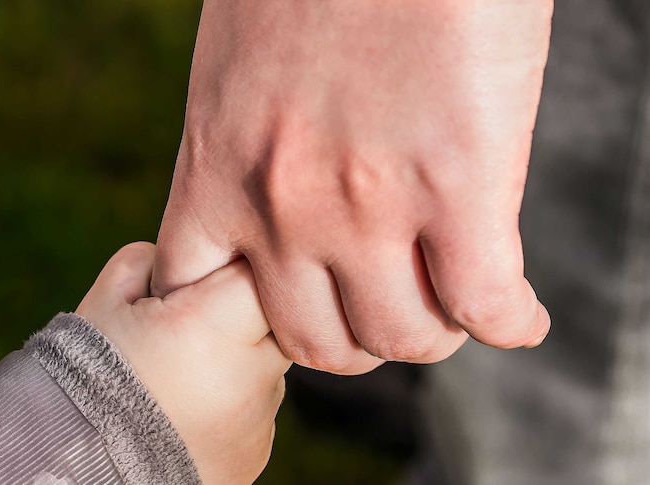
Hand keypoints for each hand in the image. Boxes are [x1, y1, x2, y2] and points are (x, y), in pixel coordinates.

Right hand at [77, 242, 290, 484]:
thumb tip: (181, 258)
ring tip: (179, 376)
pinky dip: (230, 402)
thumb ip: (150, 261)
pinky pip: (256, 408)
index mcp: (214, 326)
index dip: (230, 267)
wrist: (77, 466)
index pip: (258, 271)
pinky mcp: (256, 452)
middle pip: (274, 319)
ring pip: (266, 366)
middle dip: (240, 314)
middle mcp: (250, 374)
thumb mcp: (105, 301)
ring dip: (236, 360)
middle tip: (190, 328)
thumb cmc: (84, 376)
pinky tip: (184, 410)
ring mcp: (258, 419)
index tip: (201, 282)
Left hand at [153, 0, 552, 373]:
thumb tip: (281, 198)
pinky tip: (518, 313)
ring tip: (450, 304)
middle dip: (352, 336)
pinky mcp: (458, 185)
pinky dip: (508, 323)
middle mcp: (281, 206)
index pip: (197, 298)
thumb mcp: (236, 72)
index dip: (241, 321)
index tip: (283, 304)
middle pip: (313, 342)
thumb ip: (247, 148)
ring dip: (430, 332)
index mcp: (217, 168)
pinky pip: (484, 305)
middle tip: (385, 305)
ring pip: (400, 338)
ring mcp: (367, 205)